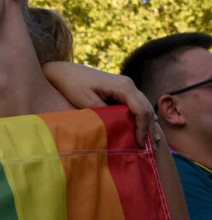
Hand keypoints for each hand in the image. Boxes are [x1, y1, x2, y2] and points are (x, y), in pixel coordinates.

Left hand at [42, 61, 156, 146]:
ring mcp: (126, 85)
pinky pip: (136, 103)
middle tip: (150, 148)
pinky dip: (141, 116)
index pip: (141, 111)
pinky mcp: (121, 88)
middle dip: (148, 129)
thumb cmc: (74, 85)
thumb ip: (105, 114)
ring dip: (147, 123)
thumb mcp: (87, 102)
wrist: (65, 71)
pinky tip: (145, 127)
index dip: (142, 129)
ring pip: (143, 106)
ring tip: (152, 141)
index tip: (139, 145)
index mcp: (123, 87)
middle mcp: (129, 84)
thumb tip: (119, 128)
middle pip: (146, 109)